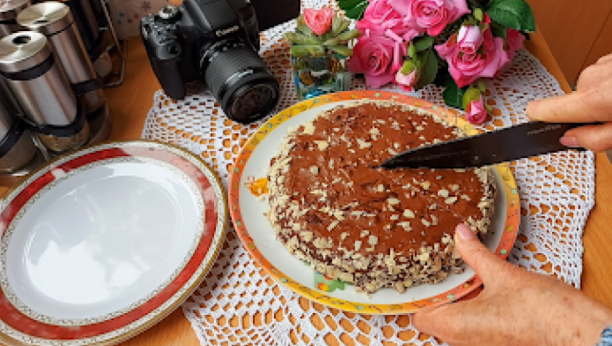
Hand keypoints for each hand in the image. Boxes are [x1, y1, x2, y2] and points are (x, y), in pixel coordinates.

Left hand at [412, 224, 611, 345]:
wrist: (581, 335)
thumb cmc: (544, 314)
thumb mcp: (503, 275)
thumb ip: (475, 254)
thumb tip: (460, 235)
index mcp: (455, 327)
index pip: (418, 317)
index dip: (416, 296)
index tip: (416, 274)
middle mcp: (464, 341)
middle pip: (435, 317)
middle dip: (438, 292)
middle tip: (438, 265)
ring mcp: (481, 344)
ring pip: (455, 319)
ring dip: (457, 297)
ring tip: (459, 270)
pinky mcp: (497, 341)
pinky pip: (474, 323)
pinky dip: (473, 304)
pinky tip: (481, 283)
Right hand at [527, 53, 611, 151]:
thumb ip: (596, 139)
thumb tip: (570, 139)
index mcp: (590, 99)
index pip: (541, 109)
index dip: (538, 120)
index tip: (536, 125)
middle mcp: (590, 77)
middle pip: (573, 102)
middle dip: (590, 112)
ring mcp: (602, 63)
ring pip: (591, 88)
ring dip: (605, 96)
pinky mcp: (611, 57)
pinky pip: (604, 76)